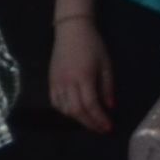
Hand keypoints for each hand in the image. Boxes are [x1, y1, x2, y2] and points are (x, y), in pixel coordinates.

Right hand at [49, 15, 115, 132]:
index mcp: (84, 77)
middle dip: (90, 123)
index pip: (90, 105)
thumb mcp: (106, 65)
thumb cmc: (93, 45)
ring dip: (78, 119)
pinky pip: (55, 102)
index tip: (108, 127)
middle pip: (77, 111)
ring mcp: (56, 82)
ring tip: (90, 122)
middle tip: (101, 129)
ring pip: (64, 109)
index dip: (99, 119)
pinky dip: (65, 112)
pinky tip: (75, 113)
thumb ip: (107, 87)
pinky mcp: (50, 81)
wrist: (71, 30)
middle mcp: (67, 82)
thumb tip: (110, 107)